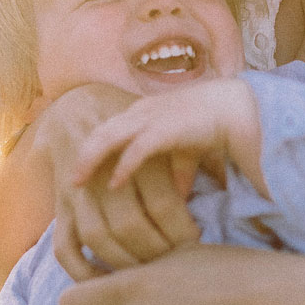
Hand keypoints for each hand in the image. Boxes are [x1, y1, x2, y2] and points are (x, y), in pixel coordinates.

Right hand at [32, 85, 200, 281]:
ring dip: (124, 261)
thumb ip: (182, 168)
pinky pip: (64, 247)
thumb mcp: (160, 136)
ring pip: (98, 236)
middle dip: (156, 251)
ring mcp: (77, 192)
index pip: (162, 203)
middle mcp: (102, 172)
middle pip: (130, 224)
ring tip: (147, 271)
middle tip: (175, 262)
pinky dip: (82, 270)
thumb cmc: (131, 129)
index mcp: (134, 151)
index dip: (182, 229)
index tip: (196, 240)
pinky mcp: (59, 209)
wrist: (77, 110)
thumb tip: (201, 210)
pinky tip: (106, 280)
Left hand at [72, 78, 259, 191]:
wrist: (234, 107)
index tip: (79, 170)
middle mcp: (140, 113)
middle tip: (69, 180)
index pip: (107, 128)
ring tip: (77, 182)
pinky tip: (114, 184)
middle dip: (81, 155)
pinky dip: (123, 167)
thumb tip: (177, 197)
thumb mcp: (188, 149)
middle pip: (99, 131)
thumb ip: (178, 170)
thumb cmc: (211, 124)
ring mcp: (150, 119)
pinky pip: (137, 149)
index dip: (91, 149)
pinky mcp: (165, 129)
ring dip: (90, 160)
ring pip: (108, 137)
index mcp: (142, 113)